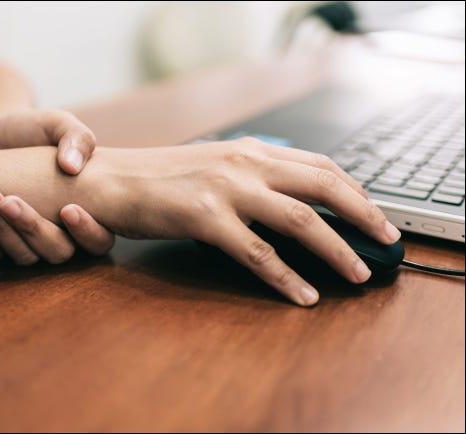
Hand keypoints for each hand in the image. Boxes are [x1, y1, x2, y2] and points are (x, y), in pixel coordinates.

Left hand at [0, 109, 109, 263]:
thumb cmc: (34, 129)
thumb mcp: (58, 124)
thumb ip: (77, 137)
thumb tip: (71, 166)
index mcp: (87, 212)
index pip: (99, 241)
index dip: (87, 233)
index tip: (67, 209)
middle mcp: (62, 234)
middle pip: (58, 252)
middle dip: (33, 229)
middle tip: (9, 200)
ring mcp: (29, 242)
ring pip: (25, 256)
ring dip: (4, 232)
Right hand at [76, 138, 400, 305]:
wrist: (108, 179)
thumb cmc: (156, 177)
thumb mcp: (211, 166)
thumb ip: (250, 177)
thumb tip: (285, 202)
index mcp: (249, 150)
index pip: (319, 164)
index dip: (353, 188)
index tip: (373, 210)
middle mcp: (245, 162)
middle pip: (323, 186)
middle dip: (363, 213)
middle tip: (387, 237)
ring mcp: (226, 189)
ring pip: (300, 220)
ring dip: (337, 249)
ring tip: (357, 272)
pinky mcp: (206, 218)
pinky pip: (259, 253)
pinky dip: (286, 277)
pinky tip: (303, 294)